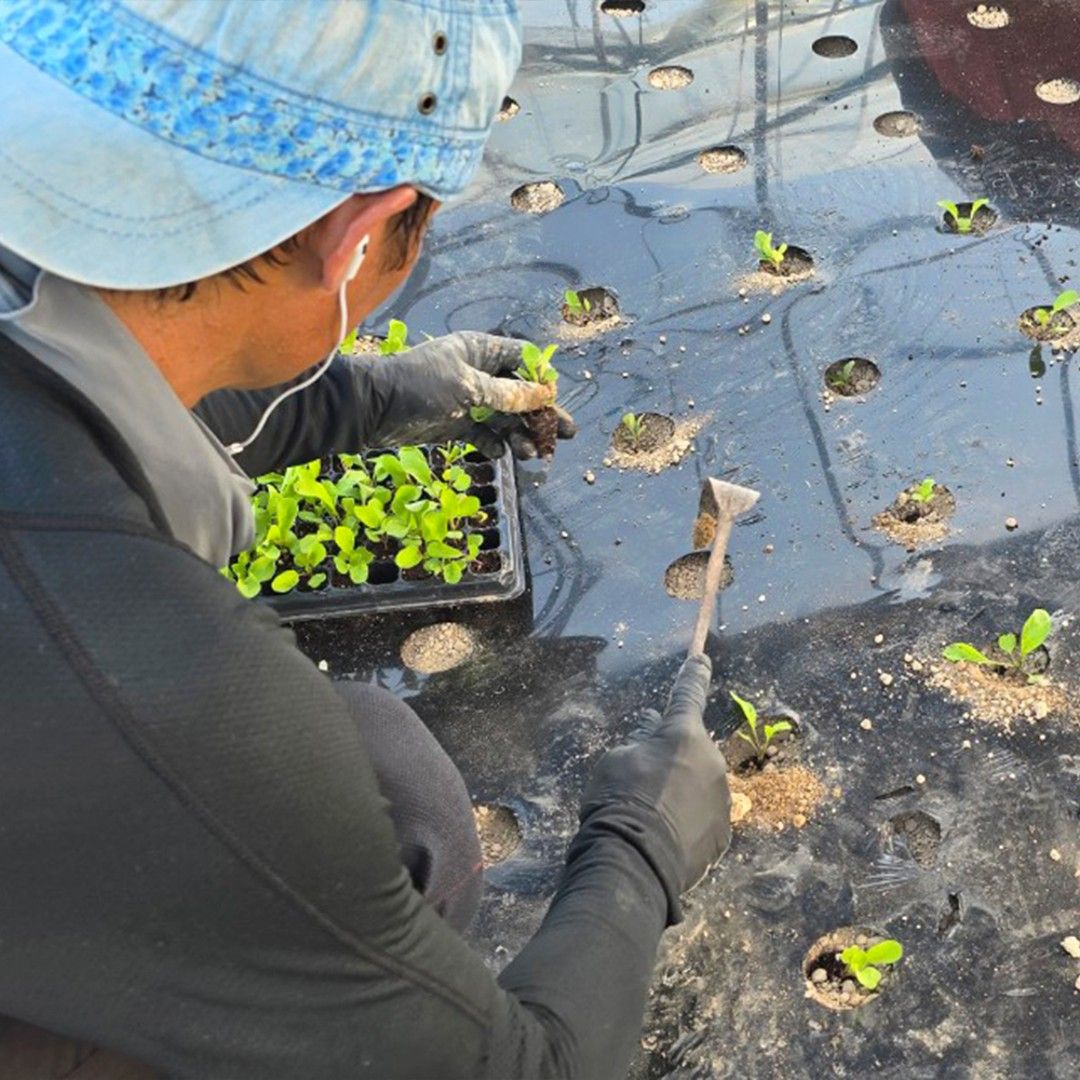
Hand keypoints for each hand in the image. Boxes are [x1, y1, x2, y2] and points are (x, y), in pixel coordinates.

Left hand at [349, 331, 575, 458]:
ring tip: (533, 453)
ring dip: (521, 434)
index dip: (542, 379)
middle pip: (520, 392)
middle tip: (566, 434)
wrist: (372, 410)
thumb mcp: (468, 388)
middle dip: (542, 413)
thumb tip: (545, 395)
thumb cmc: (419, 386)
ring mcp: (466, 399)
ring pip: (505, 417)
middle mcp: (476, 373)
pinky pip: (483, 434)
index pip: (523, 359)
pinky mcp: (454, 423)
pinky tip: (503, 454)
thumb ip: (507, 394)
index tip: (555, 399)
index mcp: (480, 351)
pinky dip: (495, 444)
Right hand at [579, 655, 730, 923]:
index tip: (702, 659)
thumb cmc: (619, 799)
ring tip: (651, 815)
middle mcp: (712, 760)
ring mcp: (723, 798)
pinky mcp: (724, 833)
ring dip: (682, 790)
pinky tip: (665, 835)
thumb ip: (639, 741)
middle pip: (692, 749)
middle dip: (674, 757)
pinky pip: (704, 816)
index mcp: (684, 734)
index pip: (688, 694)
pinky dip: (688, 820)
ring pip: (700, 784)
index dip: (693, 675)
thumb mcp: (616, 760)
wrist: (636, 861)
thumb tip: (652, 727)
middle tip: (644, 779)